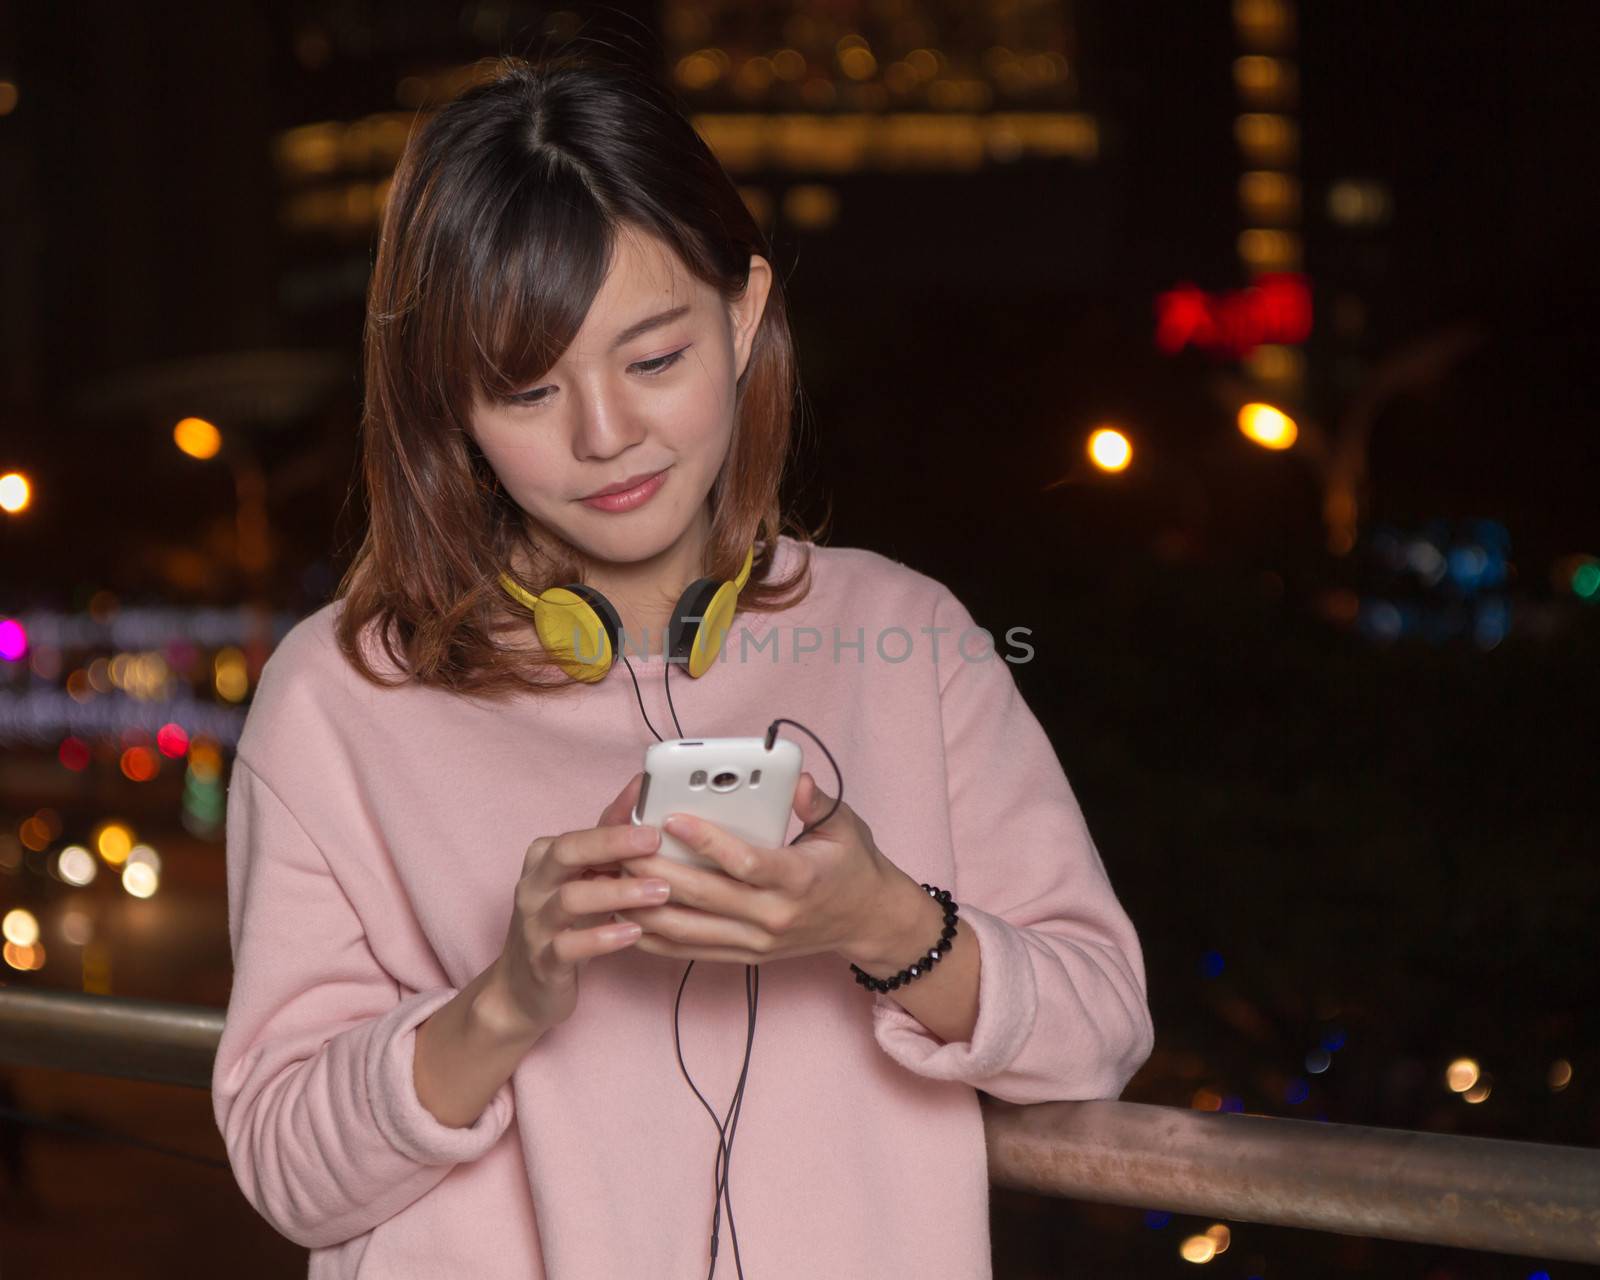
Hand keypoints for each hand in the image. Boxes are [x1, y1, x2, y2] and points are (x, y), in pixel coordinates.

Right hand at [487, 772, 674, 1034]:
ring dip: (618, 892)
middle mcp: (533, 886)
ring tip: (660, 892)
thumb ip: (610, 836)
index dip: (617, 825)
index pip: (579, 833)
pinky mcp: (542, 961)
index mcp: (544, 859)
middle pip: (565, 853)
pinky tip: (634, 933)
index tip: (656, 817)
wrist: (524, 987)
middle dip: (611, 843)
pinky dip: (602, 939)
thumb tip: (641, 788)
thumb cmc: (565, 923)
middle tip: (655, 841)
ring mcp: (534, 924)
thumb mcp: (585, 877)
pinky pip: (568, 947)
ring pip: (570, 899)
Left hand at [617, 772, 908, 966]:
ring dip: (648, 907)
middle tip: (624, 847)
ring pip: (690, 930)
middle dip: (659, 871)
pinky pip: (691, 951)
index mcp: (799, 879)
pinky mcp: (745, 956)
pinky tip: (628, 918)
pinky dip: (656, 938)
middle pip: (706, 896)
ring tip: (616, 880)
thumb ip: (817, 802)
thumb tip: (797, 780)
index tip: (673, 818)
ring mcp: (757, 942)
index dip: (706, 841)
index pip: (745, 862)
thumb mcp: (845, 825)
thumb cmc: (851, 865)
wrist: (867, 921)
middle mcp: (774, 916)